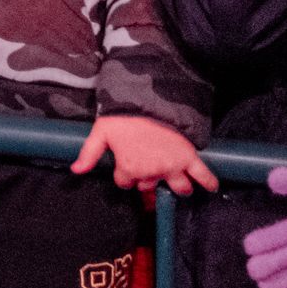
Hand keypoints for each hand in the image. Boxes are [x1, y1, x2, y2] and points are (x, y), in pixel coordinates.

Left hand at [72, 114, 218, 196]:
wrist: (146, 99)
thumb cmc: (121, 116)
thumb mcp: (100, 132)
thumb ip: (89, 154)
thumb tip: (76, 171)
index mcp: (128, 168)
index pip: (125, 184)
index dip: (124, 176)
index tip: (126, 166)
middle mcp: (151, 172)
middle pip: (150, 187)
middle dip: (148, 180)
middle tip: (149, 168)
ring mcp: (172, 167)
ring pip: (179, 188)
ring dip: (178, 187)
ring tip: (178, 184)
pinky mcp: (188, 158)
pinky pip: (203, 175)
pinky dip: (209, 183)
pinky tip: (210, 187)